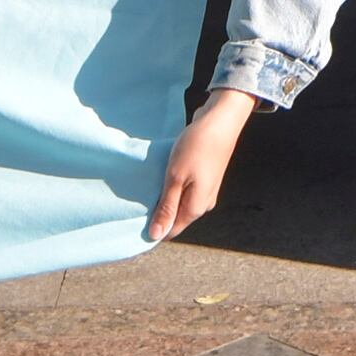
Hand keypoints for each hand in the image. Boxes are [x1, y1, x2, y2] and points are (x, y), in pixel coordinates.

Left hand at [146, 87, 258, 239]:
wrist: (221, 118)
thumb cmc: (197, 147)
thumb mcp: (176, 178)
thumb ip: (166, 208)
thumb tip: (156, 236)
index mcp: (196, 208)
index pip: (170, 231)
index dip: (152, 226)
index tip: (135, 213)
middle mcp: (203, 203)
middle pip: (175, 217)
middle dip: (158, 209)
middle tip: (141, 192)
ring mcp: (206, 189)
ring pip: (180, 201)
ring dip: (165, 193)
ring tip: (153, 178)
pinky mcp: (205, 176)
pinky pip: (185, 188)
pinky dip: (174, 182)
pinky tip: (166, 170)